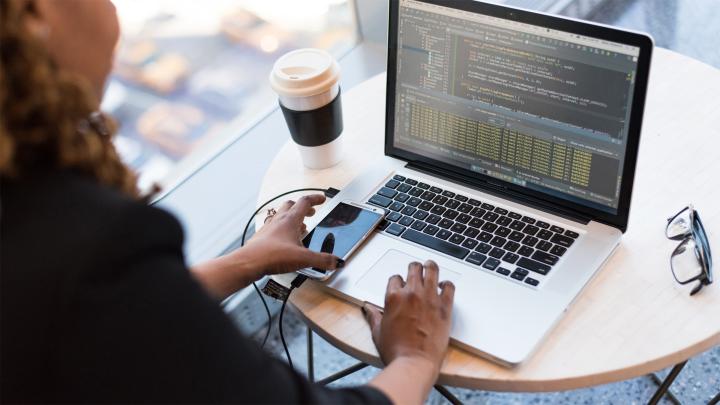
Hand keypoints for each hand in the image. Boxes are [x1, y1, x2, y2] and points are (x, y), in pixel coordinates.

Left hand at [241, 194, 339, 275]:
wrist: (249, 262)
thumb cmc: (273, 255)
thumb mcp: (304, 258)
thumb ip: (322, 260)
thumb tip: (336, 261)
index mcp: (290, 220)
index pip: (305, 202)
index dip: (315, 198)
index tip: (322, 198)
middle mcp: (278, 220)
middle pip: (291, 205)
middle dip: (303, 207)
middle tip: (311, 212)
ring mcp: (269, 228)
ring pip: (281, 215)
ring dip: (292, 217)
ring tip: (300, 227)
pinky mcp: (262, 238)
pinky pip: (273, 227)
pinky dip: (281, 229)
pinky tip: (285, 240)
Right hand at [362, 260, 454, 375]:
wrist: (414, 363)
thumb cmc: (396, 350)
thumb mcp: (378, 332)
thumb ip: (373, 316)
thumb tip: (367, 308)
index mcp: (393, 297)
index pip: (395, 278)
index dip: (398, 281)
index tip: (401, 286)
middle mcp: (411, 293)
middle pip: (414, 268)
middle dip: (414, 268)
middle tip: (416, 270)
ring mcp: (429, 298)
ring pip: (432, 270)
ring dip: (430, 267)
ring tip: (431, 266)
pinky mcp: (444, 307)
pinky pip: (449, 286)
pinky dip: (447, 284)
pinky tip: (444, 286)